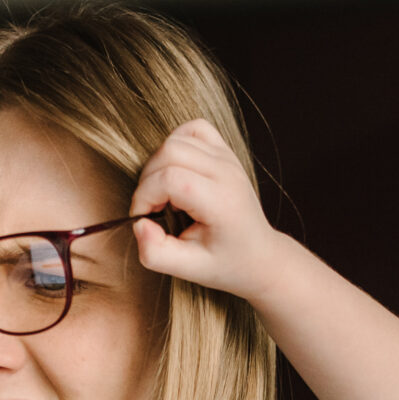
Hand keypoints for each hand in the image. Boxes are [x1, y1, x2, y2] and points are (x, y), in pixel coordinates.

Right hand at [129, 120, 309, 304]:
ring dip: (157, 165)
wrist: (259, 255)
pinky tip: (175, 171)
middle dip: (147, 180)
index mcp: (222, 202)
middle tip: (152, 208)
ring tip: (164, 194)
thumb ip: (156, 253)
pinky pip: (192, 129)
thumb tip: (139, 224)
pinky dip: (175, 144)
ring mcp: (227, 159)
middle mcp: (227, 173)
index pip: (170, 179)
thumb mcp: (189, 270)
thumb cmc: (224, 263)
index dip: (144, 197)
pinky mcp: (224, 151)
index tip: (144, 218)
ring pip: (176, 139)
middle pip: (169, 152)